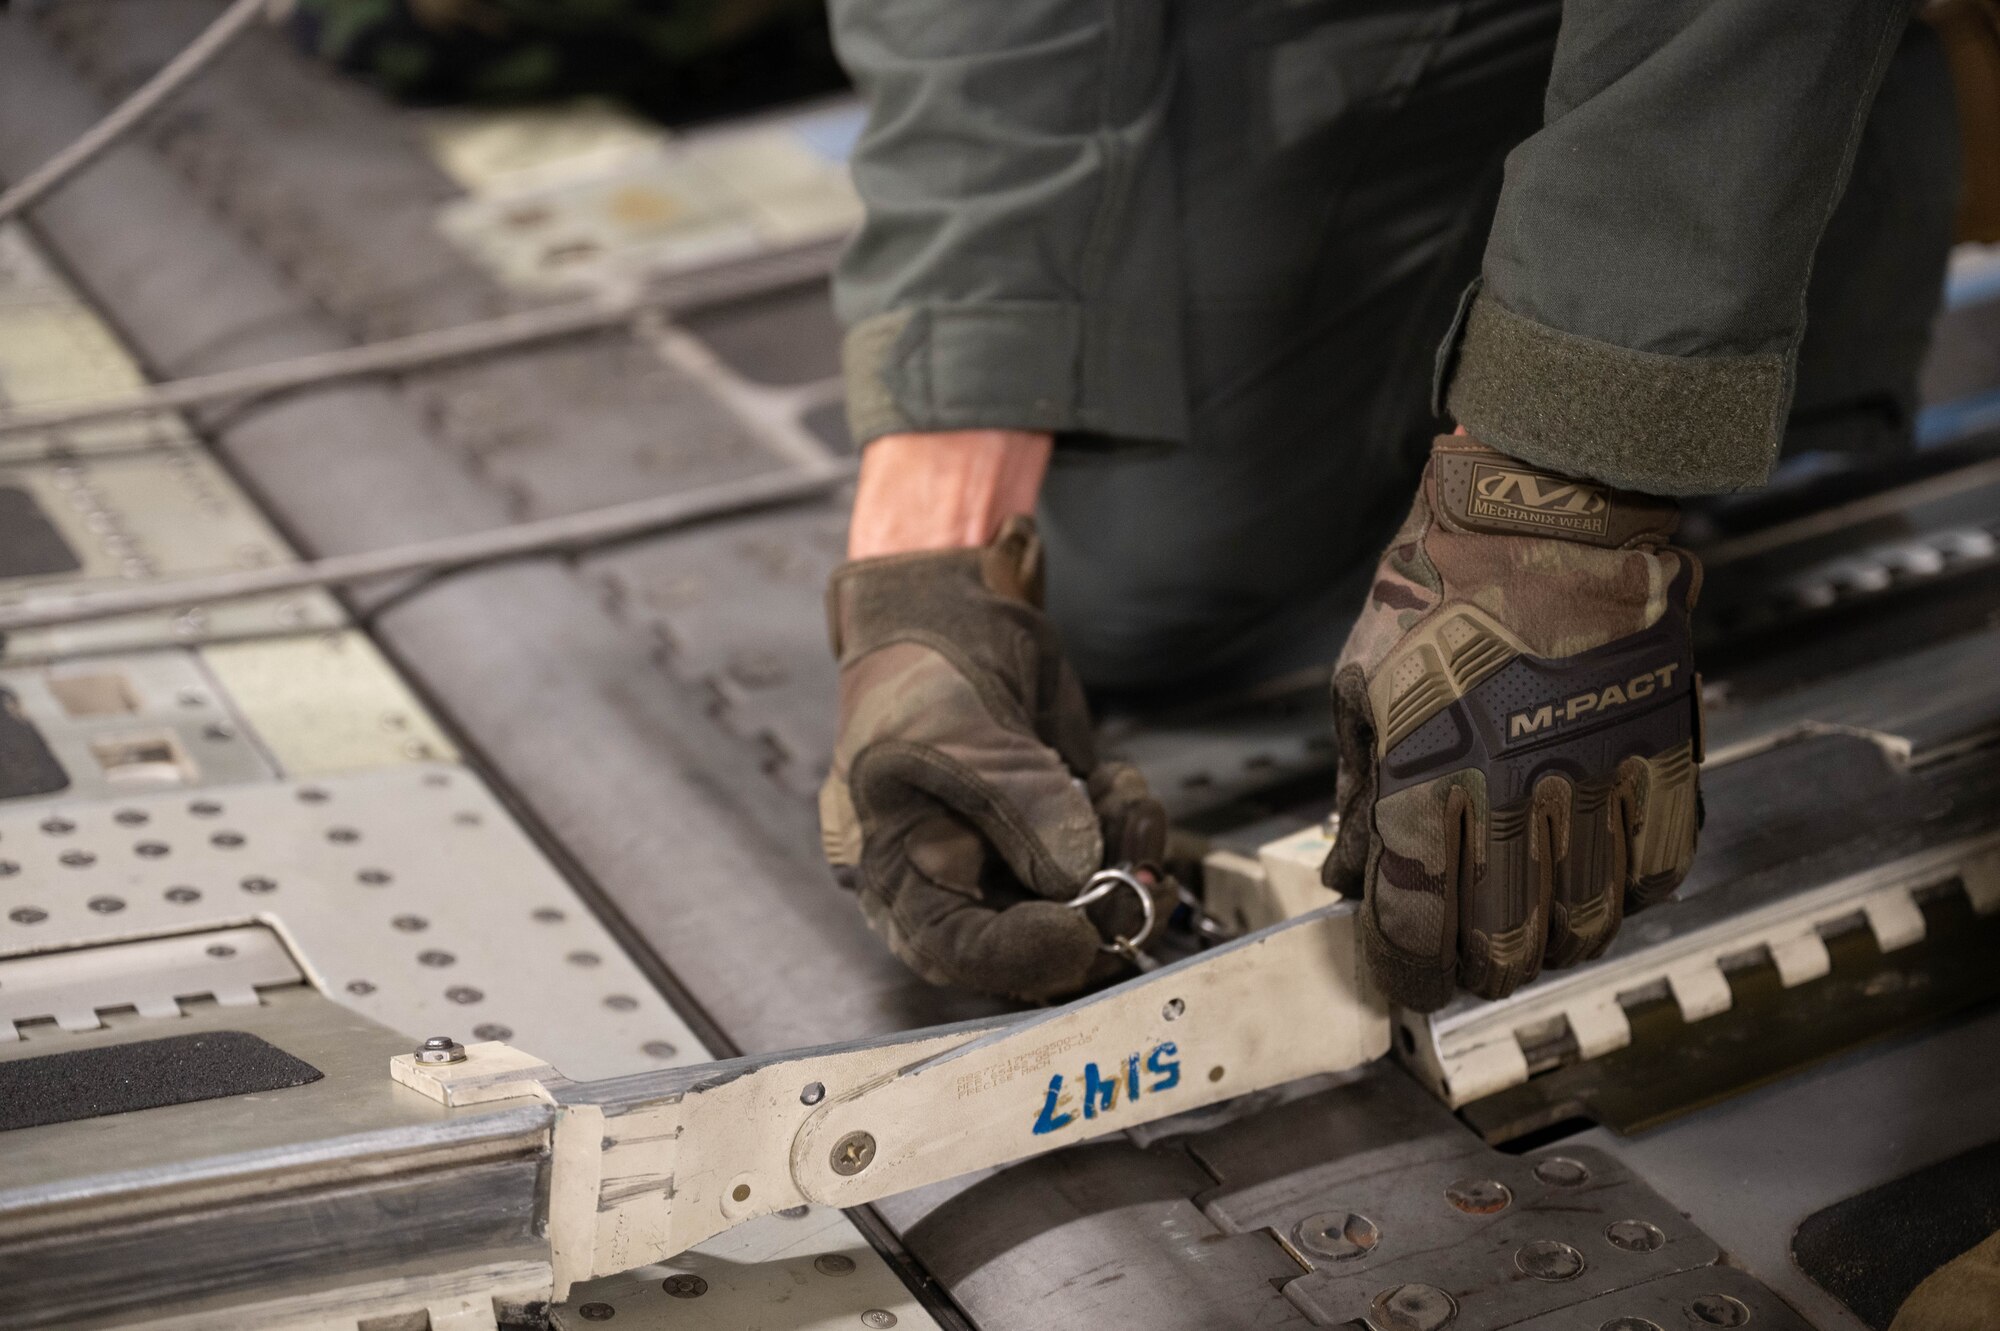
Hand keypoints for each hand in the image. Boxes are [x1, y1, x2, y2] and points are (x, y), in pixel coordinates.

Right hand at [825, 435, 1167, 999]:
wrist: (950, 612)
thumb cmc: (922, 672)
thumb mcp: (955, 733)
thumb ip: (1016, 805)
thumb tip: (1080, 875)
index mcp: (901, 872)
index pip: (954, 949)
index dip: (1018, 957)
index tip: (1076, 934)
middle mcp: (959, 881)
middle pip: (1032, 943)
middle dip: (1097, 916)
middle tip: (1142, 879)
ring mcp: (1016, 858)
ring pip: (1086, 905)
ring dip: (1128, 868)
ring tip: (1134, 808)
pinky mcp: (1063, 829)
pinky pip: (1112, 858)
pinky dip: (1132, 831)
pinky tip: (1122, 786)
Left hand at [1324, 435, 1702, 1010]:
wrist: (1545, 508)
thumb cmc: (1437, 587)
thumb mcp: (1362, 686)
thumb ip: (1357, 793)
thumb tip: (1347, 875)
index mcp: (1426, 773)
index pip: (1414, 921)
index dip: (1403, 972)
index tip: (1400, 982)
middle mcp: (1514, 792)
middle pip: (1502, 944)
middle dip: (1474, 973)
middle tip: (1462, 965)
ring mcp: (1597, 779)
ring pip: (1583, 923)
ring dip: (1549, 947)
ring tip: (1525, 936)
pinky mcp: (1661, 756)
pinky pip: (1655, 871)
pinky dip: (1623, 900)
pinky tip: (1593, 889)